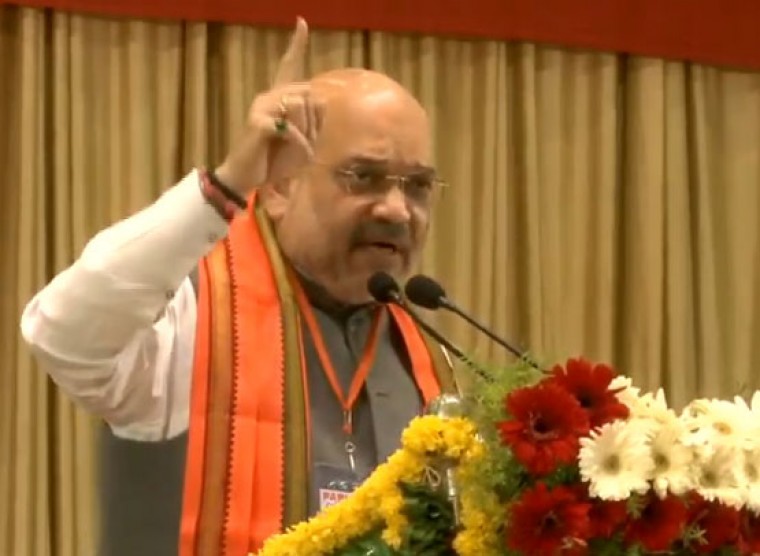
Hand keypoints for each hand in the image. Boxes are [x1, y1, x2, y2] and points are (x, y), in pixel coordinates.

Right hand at [215, 17, 321, 194]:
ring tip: (298, 150)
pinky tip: (296, 152)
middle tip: (305, 145)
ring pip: (300, 106)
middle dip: (315, 122)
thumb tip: (320, 101)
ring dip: (308, 133)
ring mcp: (261, 107)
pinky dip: (299, 143)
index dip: (296, 45)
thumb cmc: (275, 159)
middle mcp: (268, 96)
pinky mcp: (257, 123)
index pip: (288, 66)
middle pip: (308, 94)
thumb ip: (313, 120)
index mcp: (278, 98)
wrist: (248, 176)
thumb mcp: (302, 140)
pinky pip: (290, 127)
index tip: (301, 22)